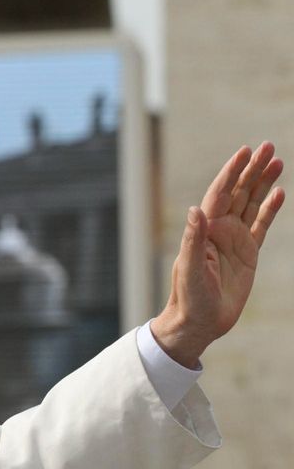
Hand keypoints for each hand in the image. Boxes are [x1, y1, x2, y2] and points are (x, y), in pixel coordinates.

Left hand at [151, 142, 284, 366]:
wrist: (199, 323)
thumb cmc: (188, 298)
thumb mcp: (189, 269)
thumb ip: (192, 240)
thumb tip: (194, 210)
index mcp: (203, 230)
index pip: (219, 194)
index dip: (231, 172)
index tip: (244, 152)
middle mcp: (218, 230)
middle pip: (238, 192)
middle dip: (252, 169)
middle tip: (268, 146)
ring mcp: (234, 240)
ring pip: (251, 203)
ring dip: (263, 182)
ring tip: (277, 160)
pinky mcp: (247, 253)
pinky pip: (261, 225)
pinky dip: (270, 208)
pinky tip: (279, 192)